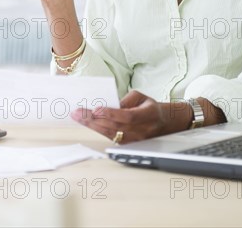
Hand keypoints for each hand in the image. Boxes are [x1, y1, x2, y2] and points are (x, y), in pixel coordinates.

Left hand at [70, 90, 193, 143]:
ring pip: (110, 134)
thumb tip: (110, 105)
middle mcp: (142, 131)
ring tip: (77, 117)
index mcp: (148, 115)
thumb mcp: (141, 97)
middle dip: (93, 119)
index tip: (96, 109)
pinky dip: (97, 129)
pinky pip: (110, 137)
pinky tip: (87, 123)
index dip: (111, 114)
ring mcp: (135, 140)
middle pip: (115, 127)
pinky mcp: (128, 144)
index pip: (128, 117)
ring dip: (92, 125)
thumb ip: (127, 99)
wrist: (163, 123)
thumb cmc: (149, 107)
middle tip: (78, 113)